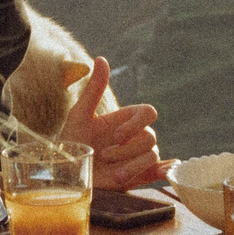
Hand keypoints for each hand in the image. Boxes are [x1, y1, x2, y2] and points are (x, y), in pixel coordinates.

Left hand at [60, 55, 167, 188]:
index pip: (149, 112)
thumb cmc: (73, 142)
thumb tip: (101, 58)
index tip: (116, 136)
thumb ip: (93, 88)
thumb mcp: (80, 114)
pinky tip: (161, 173)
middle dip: (126, 150)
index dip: (136, 124)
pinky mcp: (141, 176)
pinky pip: (161, 172)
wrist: (68, 174)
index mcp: (127, 119)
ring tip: (112, 174)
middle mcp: (137, 136)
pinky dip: (165, 172)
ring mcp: (140, 156)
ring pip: (152, 157)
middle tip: (104, 156)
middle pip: (151, 138)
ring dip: (131, 166)